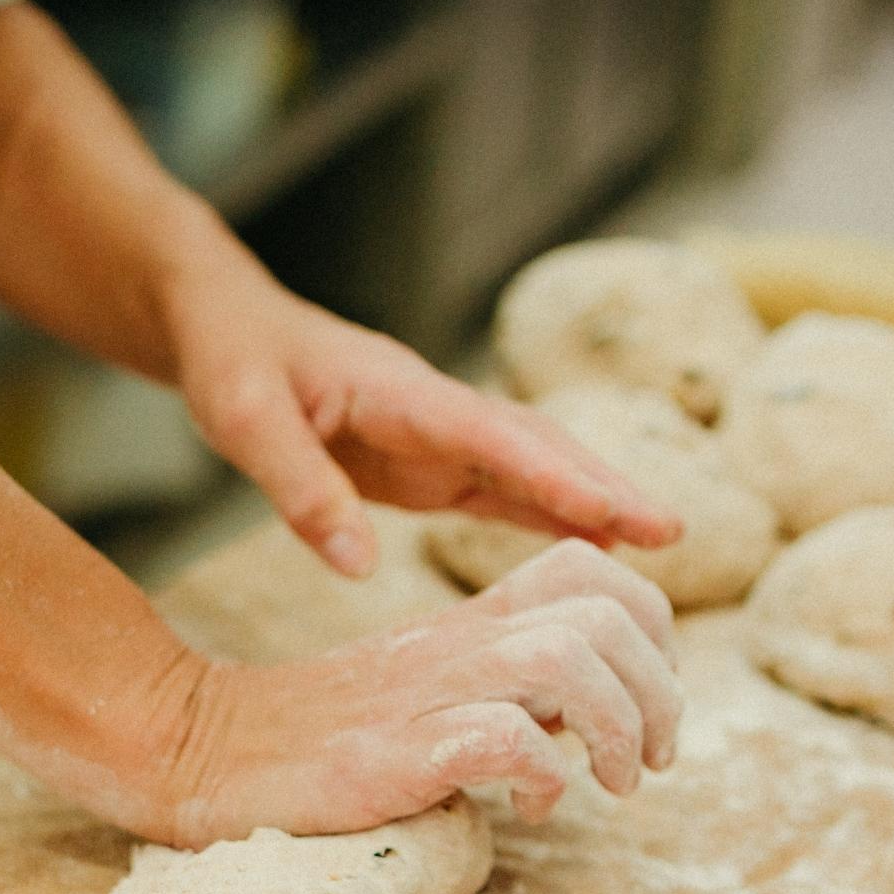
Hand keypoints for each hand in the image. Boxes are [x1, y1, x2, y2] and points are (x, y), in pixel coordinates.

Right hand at [149, 540, 683, 844]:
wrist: (203, 748)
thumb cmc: (323, 735)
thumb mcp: (429, 687)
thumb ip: (505, 684)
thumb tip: (593, 712)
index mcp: (470, 622)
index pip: (592, 567)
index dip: (652, 623)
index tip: (651, 695)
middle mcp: (459, 644)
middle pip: (605, 613)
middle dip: (660, 692)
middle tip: (651, 760)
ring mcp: (427, 693)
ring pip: (567, 662)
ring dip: (616, 730)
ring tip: (608, 785)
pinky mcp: (395, 753)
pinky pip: (502, 739)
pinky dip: (542, 777)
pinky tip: (528, 808)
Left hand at [167, 276, 681, 576]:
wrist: (224, 325)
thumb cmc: (231, 364)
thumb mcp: (242, 421)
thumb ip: (299, 489)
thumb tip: (357, 568)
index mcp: (397, 388)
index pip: (487, 432)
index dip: (550, 473)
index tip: (607, 510)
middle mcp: (433, 408)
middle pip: (535, 442)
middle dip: (602, 484)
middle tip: (669, 533)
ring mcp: (438, 434)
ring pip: (532, 463)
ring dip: (591, 499)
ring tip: (657, 544)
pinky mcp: (429, 461)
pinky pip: (500, 488)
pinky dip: (549, 513)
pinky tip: (592, 544)